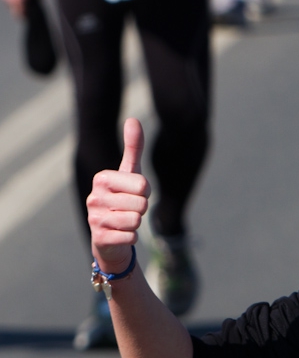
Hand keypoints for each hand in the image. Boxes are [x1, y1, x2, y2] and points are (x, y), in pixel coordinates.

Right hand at [88, 118, 150, 270]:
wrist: (109, 238)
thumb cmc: (122, 200)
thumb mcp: (128, 173)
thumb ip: (133, 148)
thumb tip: (133, 118)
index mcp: (102, 178)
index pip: (143, 185)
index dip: (145, 193)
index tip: (133, 194)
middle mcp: (94, 197)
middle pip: (142, 203)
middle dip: (141, 209)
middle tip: (129, 210)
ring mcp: (94, 218)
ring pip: (137, 221)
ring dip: (136, 224)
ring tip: (124, 222)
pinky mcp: (99, 238)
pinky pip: (132, 237)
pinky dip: (132, 238)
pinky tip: (120, 235)